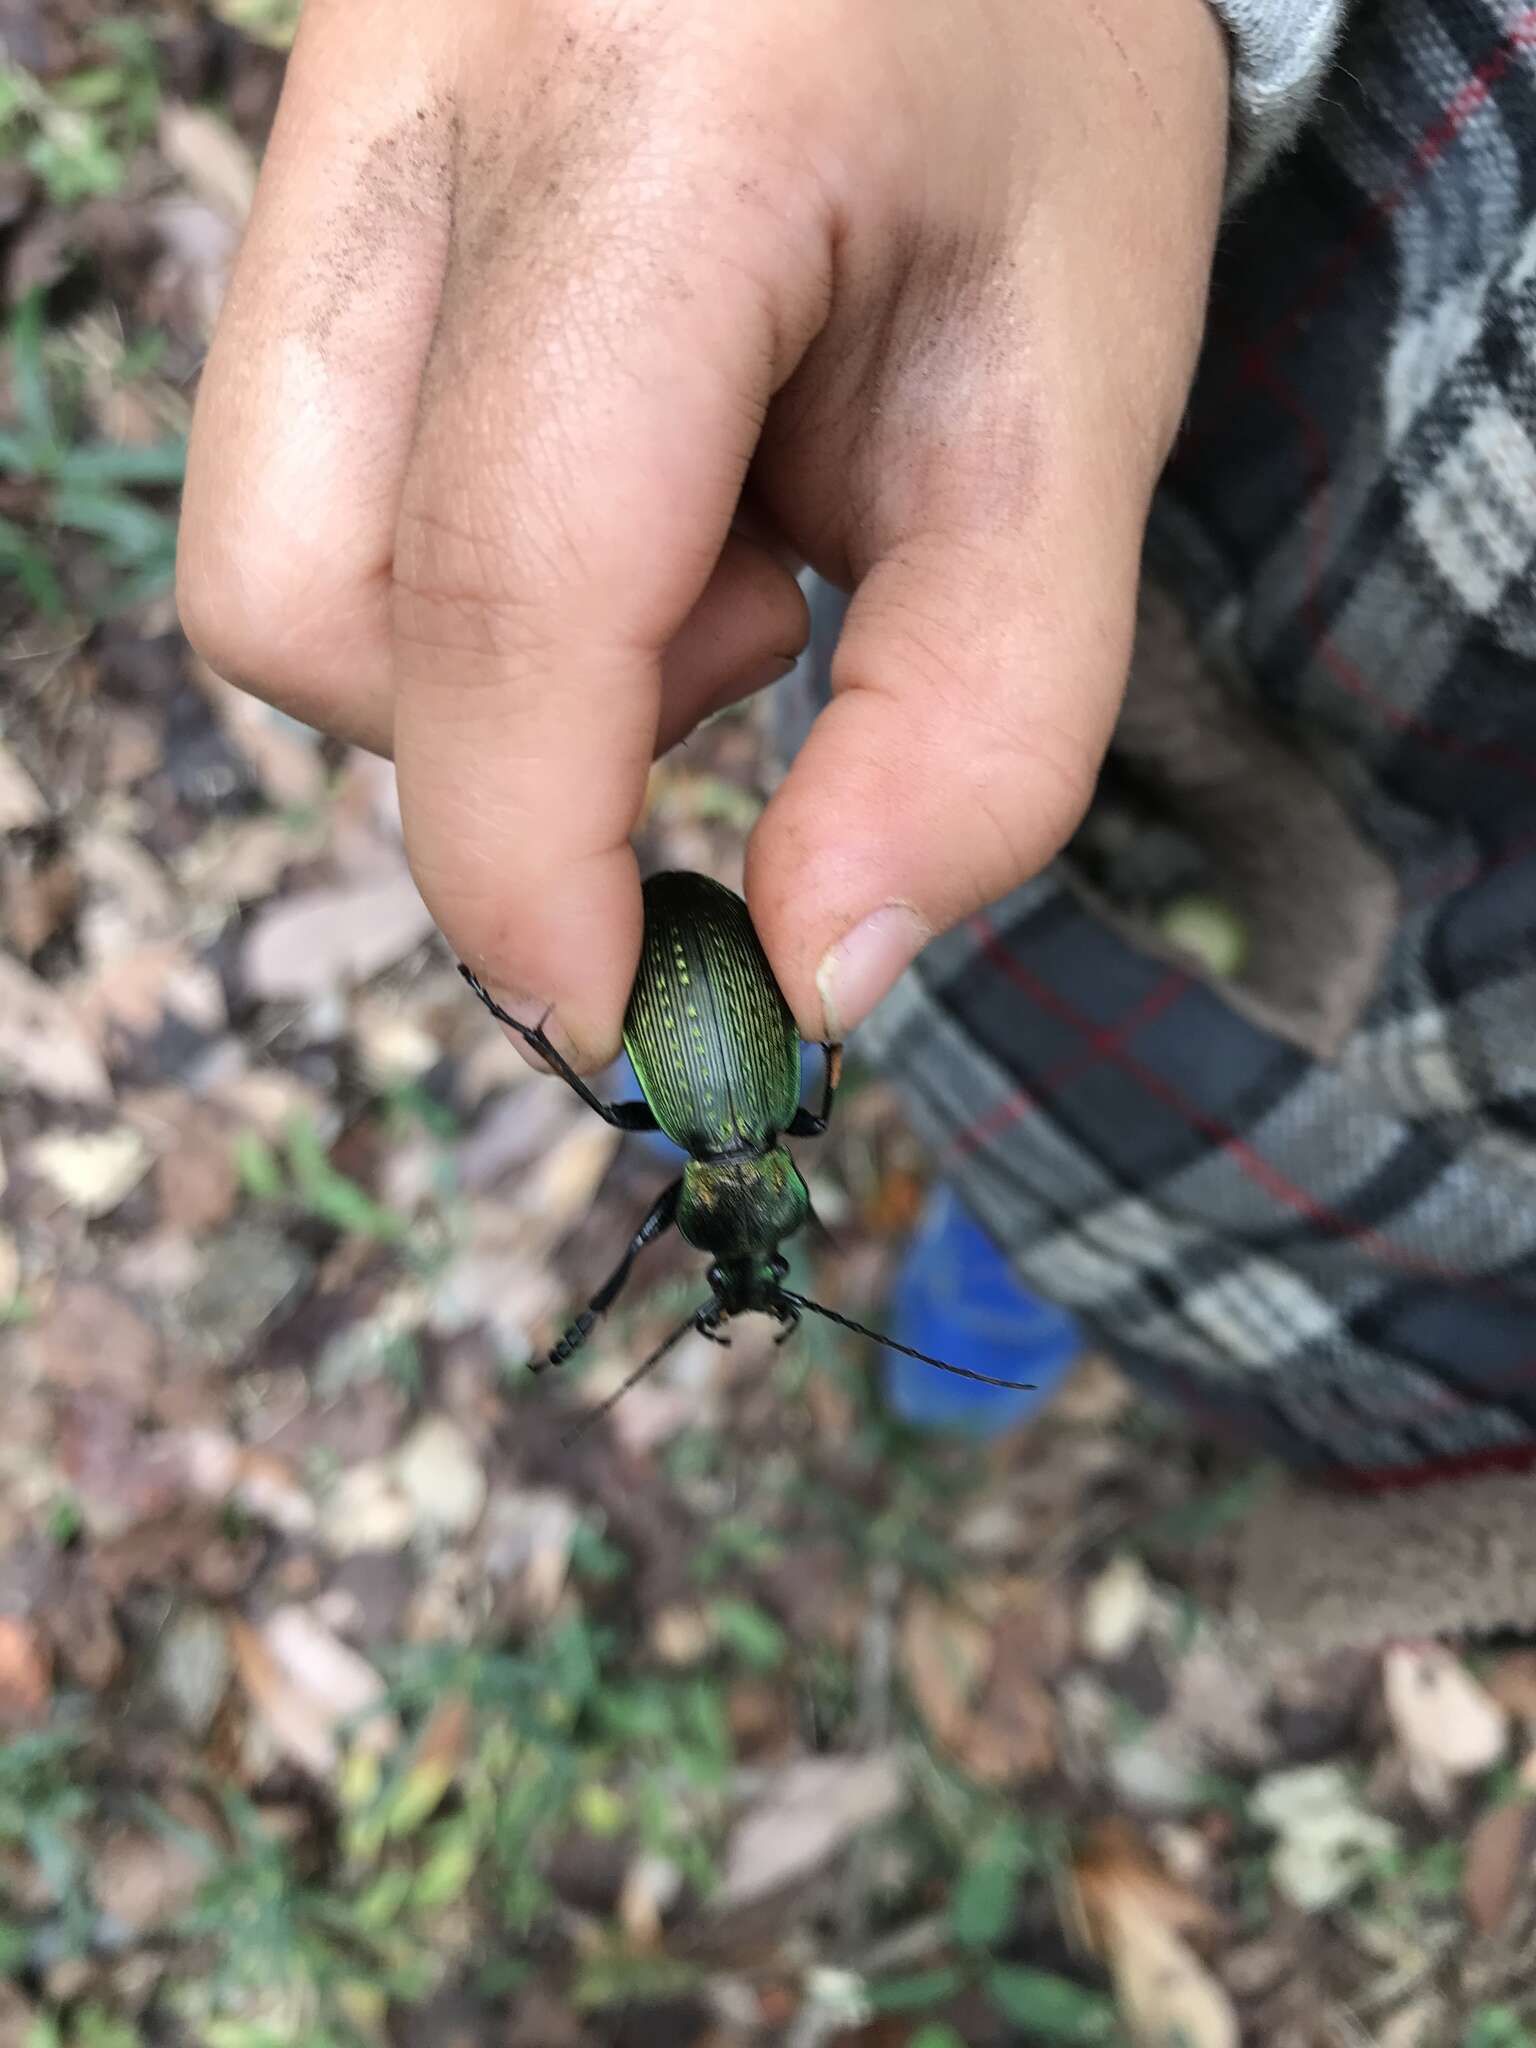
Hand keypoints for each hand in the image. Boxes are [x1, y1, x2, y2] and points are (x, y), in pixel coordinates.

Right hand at [178, 0, 1227, 1062]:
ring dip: (493, 651)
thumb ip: (983, 718)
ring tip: (714, 533)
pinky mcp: (306, 164)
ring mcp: (318, 110)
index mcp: (660, 120)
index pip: (504, 576)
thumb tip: (813, 974)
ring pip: (274, 548)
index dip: (535, 865)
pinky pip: (312, 467)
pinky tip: (634, 467)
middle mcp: (410, 88)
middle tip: (753, 645)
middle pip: (300, 594)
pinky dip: (471, 557)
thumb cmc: (1035, 101)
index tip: (629, 1021)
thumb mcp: (1081, 404)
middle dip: (512, 746)